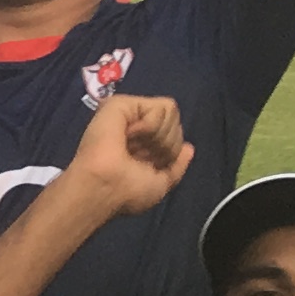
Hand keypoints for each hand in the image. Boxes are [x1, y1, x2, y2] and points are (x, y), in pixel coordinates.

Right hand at [59, 93, 190, 216]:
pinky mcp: (123, 103)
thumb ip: (176, 166)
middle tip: (140, 156)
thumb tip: (188, 147)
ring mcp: (129, 114)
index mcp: (142, 145)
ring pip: (172, 113)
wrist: (106, 186)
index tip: (149, 166)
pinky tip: (130, 135)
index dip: (169, 153)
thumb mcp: (160, 185)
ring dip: (159, 137)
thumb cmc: (127, 192)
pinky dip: (152, 126)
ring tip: (134, 146)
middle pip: (175, 123)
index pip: (174, 136)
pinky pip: (162, 107)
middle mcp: (135, 127)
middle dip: (166, 145)